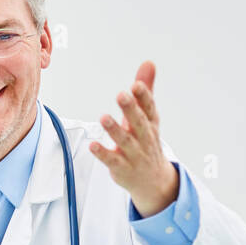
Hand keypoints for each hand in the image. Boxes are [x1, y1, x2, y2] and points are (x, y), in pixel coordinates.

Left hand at [90, 61, 178, 216]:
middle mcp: (144, 139)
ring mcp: (134, 155)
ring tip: (104, 117)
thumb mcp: (148, 117)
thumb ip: (146, 90)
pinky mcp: (121, 168)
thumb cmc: (147, 142)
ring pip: (125, 142)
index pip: (149, 109)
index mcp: (151, 124)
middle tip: (121, 94)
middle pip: (139, 124)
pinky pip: (112, 161)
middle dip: (130, 110)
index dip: (144, 97)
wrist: (153, 181)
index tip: (136, 84)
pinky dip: (103, 153)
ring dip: (115, 130)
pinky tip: (92, 145)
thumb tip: (148, 63)